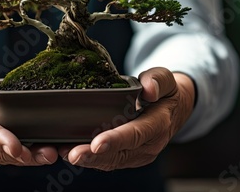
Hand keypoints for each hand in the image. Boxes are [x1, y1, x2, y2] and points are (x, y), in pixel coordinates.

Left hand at [58, 67, 194, 170]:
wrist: (173, 110)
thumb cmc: (166, 92)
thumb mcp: (167, 79)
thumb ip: (158, 80)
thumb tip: (149, 90)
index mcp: (159, 124)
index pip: (136, 133)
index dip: (116, 139)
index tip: (96, 143)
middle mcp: (149, 145)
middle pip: (119, 153)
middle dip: (94, 156)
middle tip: (72, 154)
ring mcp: (138, 154)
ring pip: (111, 161)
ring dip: (89, 160)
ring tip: (66, 154)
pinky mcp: (128, 156)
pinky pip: (108, 160)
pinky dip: (90, 158)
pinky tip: (69, 152)